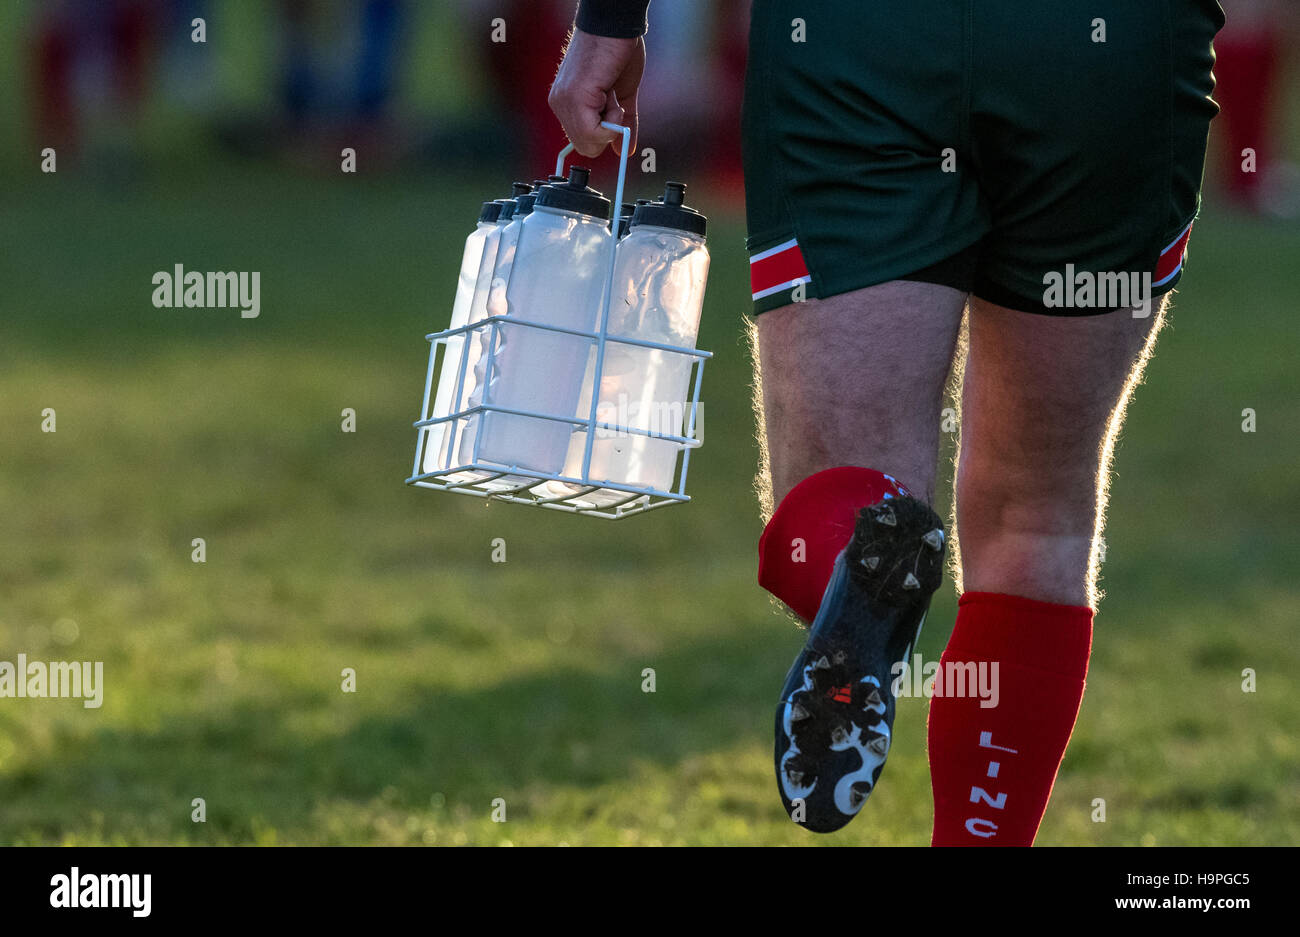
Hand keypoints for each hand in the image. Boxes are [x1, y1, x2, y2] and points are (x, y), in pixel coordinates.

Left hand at [549, 29, 644, 157]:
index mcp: (567, 103)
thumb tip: (626, 150)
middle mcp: (560, 105)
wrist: (615, 25)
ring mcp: (564, 103)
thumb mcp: (623, 97)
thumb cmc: (617, 51)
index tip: (613, 106)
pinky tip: (610, 94)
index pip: (583, 141)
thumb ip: (623, 125)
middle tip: (612, 98)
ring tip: (610, 92)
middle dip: (608, 130)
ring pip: (590, 143)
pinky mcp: (574, 100)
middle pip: (586, 147)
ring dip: (611, 122)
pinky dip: (611, 120)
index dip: (604, 132)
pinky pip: (595, 133)